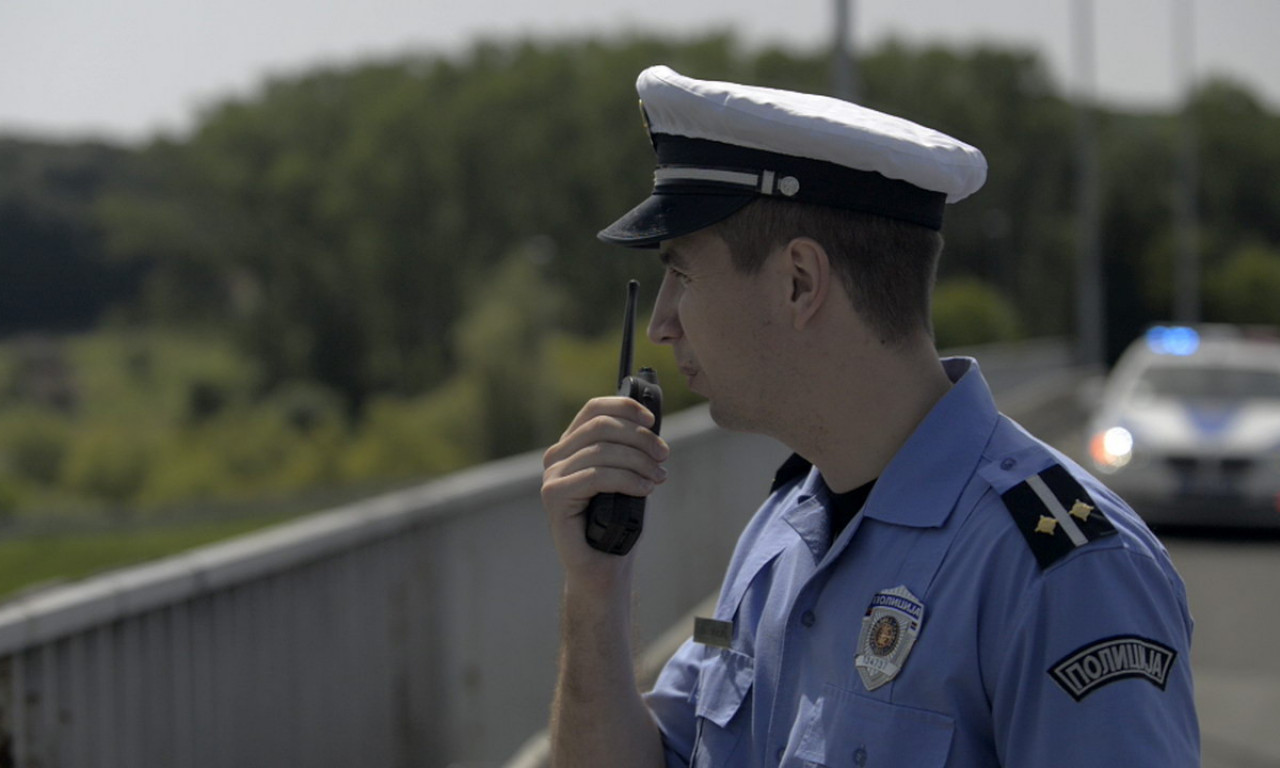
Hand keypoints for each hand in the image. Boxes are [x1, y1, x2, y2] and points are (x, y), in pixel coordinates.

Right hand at [542, 397, 668, 588]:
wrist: (603, 567)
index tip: (652, 420)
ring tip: (658, 477)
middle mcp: (557, 456)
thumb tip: (651, 423)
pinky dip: (627, 479)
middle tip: (664, 455)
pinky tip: (644, 489)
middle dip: (640, 437)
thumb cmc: (618, 522)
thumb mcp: (628, 475)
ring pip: (602, 451)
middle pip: (601, 426)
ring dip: (639, 461)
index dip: (625, 407)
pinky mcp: (554, 495)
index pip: (594, 408)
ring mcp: (552, 476)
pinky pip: (597, 476)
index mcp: (572, 445)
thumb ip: (630, 449)